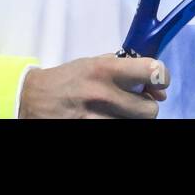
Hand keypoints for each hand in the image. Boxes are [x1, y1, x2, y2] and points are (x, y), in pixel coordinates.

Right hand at [19, 55, 170, 118]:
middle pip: (150, 110)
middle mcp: (102, 94)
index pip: (151, 71)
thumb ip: (126, 70)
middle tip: (134, 103)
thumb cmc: (69, 78)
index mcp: (104, 69)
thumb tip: (159, 90)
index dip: (162, 77)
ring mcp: (95, 118)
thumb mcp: (94, 63)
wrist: (32, 98)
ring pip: (136, 124)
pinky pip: (118, 130)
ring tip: (116, 111)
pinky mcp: (88, 131)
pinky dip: (117, 124)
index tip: (159, 83)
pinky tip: (107, 118)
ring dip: (131, 118)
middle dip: (146, 106)